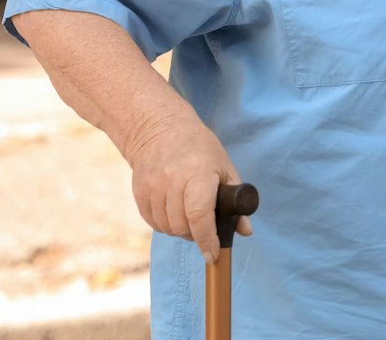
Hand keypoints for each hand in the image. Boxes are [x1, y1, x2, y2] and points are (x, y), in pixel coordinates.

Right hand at [123, 107, 251, 262]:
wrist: (160, 130)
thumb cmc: (200, 149)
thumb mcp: (224, 167)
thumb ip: (236, 200)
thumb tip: (246, 232)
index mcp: (198, 173)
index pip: (200, 214)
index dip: (207, 239)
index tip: (213, 254)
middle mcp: (172, 181)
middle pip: (183, 226)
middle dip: (196, 234)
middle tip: (205, 226)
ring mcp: (152, 188)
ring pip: (167, 228)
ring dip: (181, 230)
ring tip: (190, 214)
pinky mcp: (139, 194)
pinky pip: (154, 223)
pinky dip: (166, 224)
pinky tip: (174, 210)